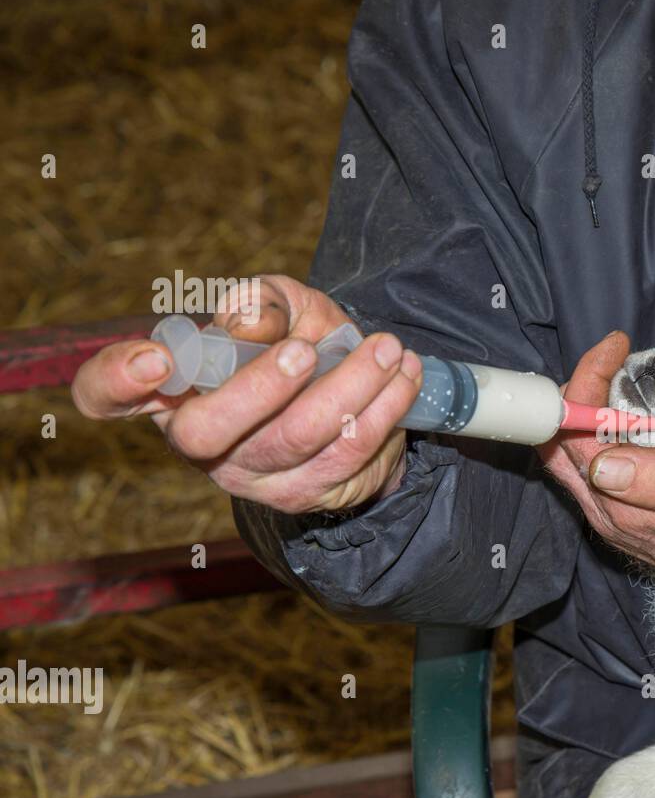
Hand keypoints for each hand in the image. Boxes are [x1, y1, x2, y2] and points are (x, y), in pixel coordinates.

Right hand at [71, 275, 422, 513]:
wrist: (360, 396)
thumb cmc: (302, 342)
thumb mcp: (285, 308)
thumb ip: (264, 304)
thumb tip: (246, 320)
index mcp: (172, 388)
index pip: (108, 393)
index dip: (115, 380)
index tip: (154, 358)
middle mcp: (201, 441)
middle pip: (205, 432)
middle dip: (260, 388)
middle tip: (307, 350)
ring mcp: (253, 476)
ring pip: (294, 441)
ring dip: (348, 389)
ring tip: (386, 349)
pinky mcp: (308, 494)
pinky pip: (347, 456)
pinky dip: (383, 410)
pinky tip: (403, 374)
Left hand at [540, 333, 654, 633]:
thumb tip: (601, 466)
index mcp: (622, 507)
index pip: (571, 436)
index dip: (585, 385)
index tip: (616, 347)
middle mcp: (611, 516)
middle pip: (562, 447)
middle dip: (578, 395)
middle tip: (612, 359)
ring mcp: (624, 519)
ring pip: (581, 458)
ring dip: (591, 413)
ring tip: (624, 377)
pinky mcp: (640, 517)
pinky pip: (605, 470)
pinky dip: (608, 434)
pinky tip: (639, 415)